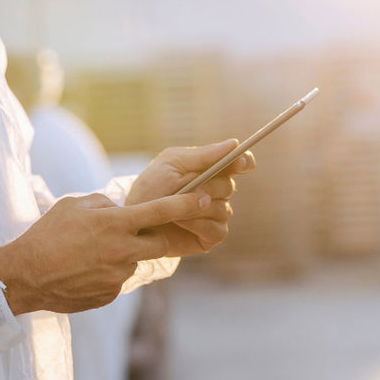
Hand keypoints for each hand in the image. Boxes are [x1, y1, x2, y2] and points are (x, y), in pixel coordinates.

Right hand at [0, 191, 209, 314]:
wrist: (28, 274)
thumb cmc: (49, 233)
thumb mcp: (75, 204)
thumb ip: (104, 203)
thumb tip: (120, 208)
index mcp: (115, 223)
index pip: (161, 210)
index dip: (186, 202)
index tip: (205, 196)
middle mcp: (123, 250)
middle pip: (159, 241)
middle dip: (156, 233)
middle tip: (135, 229)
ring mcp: (118, 275)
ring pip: (137, 259)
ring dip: (126, 252)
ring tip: (93, 250)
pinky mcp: (111, 293)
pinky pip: (120, 277)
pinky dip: (109, 270)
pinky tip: (86, 267)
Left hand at [125, 140, 255, 256]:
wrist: (135, 219)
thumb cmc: (151, 186)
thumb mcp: (172, 163)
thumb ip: (203, 155)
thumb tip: (234, 144)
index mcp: (210, 168)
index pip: (239, 163)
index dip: (244, 162)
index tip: (240, 163)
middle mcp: (217, 190)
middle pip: (228, 185)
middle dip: (205, 186)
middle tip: (184, 188)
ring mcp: (216, 213)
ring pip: (222, 208)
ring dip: (195, 206)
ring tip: (173, 206)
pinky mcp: (212, 235)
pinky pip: (217, 229)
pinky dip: (197, 223)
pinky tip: (180, 220)